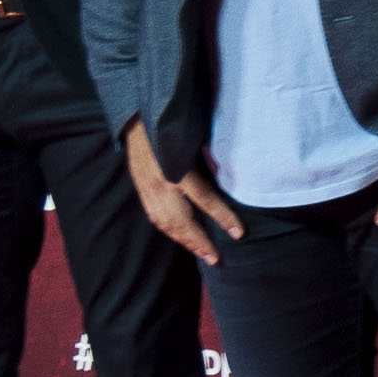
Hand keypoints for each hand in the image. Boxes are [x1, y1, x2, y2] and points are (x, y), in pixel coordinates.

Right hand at [123, 120, 244, 264]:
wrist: (138, 117)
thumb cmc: (173, 125)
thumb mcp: (194, 137)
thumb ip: (210, 157)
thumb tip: (232, 177)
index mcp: (178, 167)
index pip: (204, 198)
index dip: (223, 217)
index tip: (239, 233)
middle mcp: (161, 181)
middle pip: (182, 220)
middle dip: (200, 241)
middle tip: (217, 259)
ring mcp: (148, 187)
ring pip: (167, 223)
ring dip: (185, 241)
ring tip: (202, 254)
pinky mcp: (141, 188)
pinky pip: (156, 217)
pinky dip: (171, 231)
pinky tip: (183, 239)